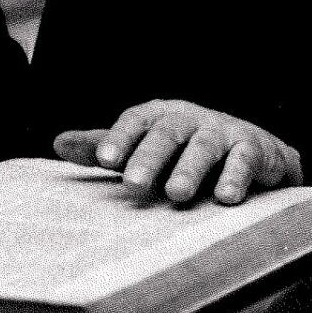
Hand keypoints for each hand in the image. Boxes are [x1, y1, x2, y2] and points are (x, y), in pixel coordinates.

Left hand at [53, 99, 302, 204]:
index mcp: (158, 115)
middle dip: (149, 157)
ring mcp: (222, 131)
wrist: (250, 147)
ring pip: (204, 147)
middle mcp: (188, 118)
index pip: (135, 121)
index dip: (119, 138)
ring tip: (175, 194)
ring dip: (190, 170)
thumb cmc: (181, 149)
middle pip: (166, 133)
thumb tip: (57, 144)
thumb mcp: (142, 144)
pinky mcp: (254, 148)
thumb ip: (103, 146)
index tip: (103, 160)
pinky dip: (236, 177)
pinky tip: (225, 197)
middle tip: (133, 184)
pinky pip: (245, 160)